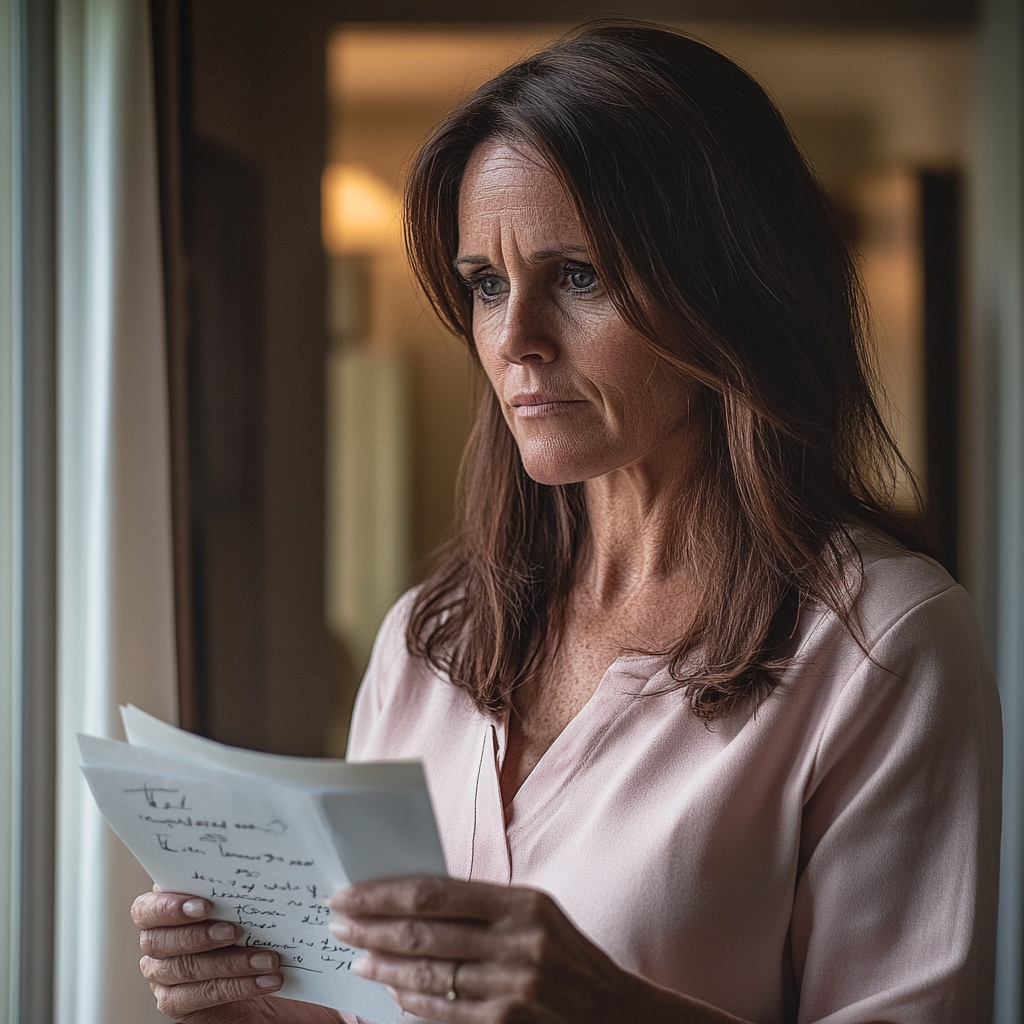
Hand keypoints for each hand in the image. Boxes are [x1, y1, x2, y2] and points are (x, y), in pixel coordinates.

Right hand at [131, 887, 342, 1022]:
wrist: (269, 974)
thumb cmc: (257, 927)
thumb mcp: (252, 903)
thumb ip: (245, 888)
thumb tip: (276, 869)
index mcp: (169, 908)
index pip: (147, 908)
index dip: (168, 907)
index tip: (204, 905)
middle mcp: (159, 942)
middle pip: (158, 941)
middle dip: (199, 936)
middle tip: (236, 931)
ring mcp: (164, 975)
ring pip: (183, 969)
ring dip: (229, 963)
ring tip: (267, 959)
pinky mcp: (178, 1003)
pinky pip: (198, 997)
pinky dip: (236, 987)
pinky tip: (265, 981)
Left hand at [327, 876, 646, 1022]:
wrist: (612, 1008)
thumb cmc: (564, 952)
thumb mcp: (534, 912)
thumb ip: (480, 905)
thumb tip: (410, 899)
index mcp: (522, 903)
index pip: (436, 893)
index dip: (386, 894)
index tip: (351, 893)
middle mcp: (518, 943)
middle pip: (425, 934)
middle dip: (373, 928)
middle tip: (338, 923)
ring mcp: (513, 987)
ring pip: (429, 976)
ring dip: (384, 968)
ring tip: (356, 959)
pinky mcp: (506, 1022)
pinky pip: (445, 1011)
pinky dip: (413, 1001)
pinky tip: (391, 993)